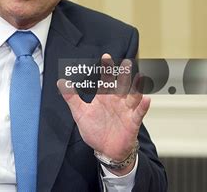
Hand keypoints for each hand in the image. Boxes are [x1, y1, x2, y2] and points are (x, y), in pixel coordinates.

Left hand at [57, 54, 149, 174]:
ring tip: (139, 78)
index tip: (106, 57)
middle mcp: (116, 101)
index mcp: (104, 97)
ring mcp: (126, 110)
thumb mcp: (80, 113)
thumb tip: (61, 82)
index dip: (106, 68)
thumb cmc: (95, 131)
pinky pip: (139, 113)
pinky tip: (146, 99)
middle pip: (122, 84)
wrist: (106, 150)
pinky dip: (142, 106)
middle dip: (124, 74)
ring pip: (132, 96)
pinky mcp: (132, 122)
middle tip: (126, 62)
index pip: (105, 80)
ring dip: (136, 87)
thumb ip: (71, 97)